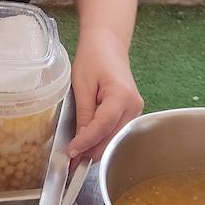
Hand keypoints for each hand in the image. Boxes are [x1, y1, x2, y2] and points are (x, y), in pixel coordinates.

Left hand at [66, 30, 143, 161]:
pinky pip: (115, 131)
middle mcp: (133, 107)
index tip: (70, 152)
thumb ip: (83, 114)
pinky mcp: (131, 112)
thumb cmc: (93, 57)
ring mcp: (135, 111)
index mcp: (121, 97)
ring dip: (95, 147)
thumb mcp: (81, 84)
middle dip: (90, 150)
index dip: (85, 142)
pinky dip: (101, 138)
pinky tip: (86, 141)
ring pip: (114, 139)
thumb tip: (79, 142)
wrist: (107, 43)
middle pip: (111, 138)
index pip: (102, 127)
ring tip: (75, 153)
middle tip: (69, 161)